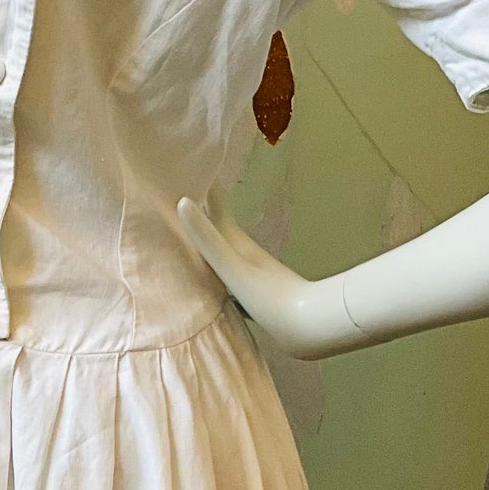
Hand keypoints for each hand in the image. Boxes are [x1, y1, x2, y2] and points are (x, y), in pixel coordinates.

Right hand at [175, 189, 368, 362]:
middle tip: (177, 193)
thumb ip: (209, 239)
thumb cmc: (271, 297)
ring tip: (186, 233)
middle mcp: (243, 252)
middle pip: (217, 225)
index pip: (216, 205)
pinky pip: (225, 273)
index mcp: (237, 242)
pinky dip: (213, 267)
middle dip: (200, 209)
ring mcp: (250, 272)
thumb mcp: (234, 267)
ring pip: (222, 248)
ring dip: (206, 239)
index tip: (187, 164)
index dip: (203, 186)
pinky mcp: (254, 293)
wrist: (311, 326)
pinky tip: (209, 275)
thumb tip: (182, 201)